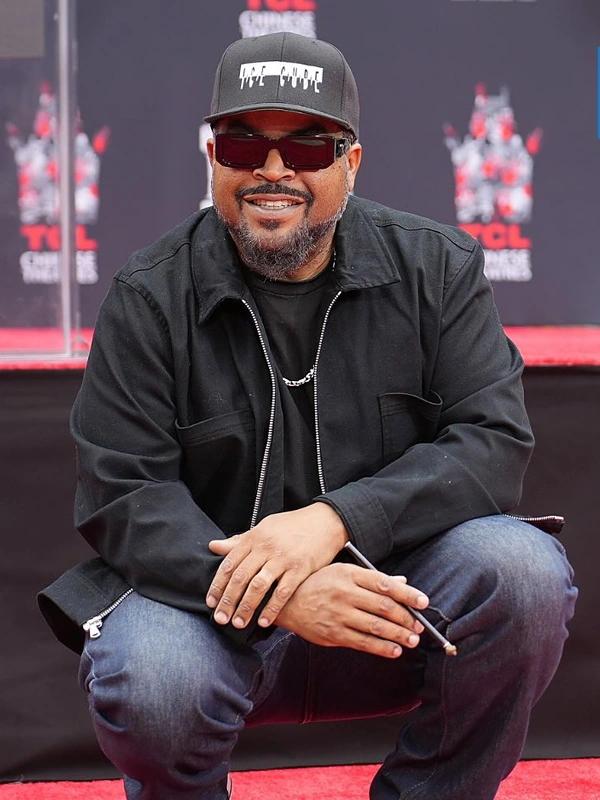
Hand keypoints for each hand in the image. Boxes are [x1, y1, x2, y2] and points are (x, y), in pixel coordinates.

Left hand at [207, 503, 348, 628]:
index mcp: (255, 538)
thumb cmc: (293, 525)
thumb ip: (239, 540)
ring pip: (258, 586)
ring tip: (238, 623)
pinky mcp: (300, 569)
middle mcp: (266, 547)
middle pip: (241, 577)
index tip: (211, 602)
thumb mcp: (264, 527)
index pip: (229, 564)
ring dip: (246, 607)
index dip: (218, 585)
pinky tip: (264, 621)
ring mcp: (283, 558)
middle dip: (228, 601)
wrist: (325, 521)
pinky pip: (283, 592)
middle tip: (220, 618)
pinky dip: (272, 608)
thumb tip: (214, 546)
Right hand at [275, 563, 428, 658]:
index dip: (407, 594)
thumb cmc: (319, 583)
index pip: (384, 584)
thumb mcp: (344, 572)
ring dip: (398, 635)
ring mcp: (338, 615)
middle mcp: (345, 593)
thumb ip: (373, 579)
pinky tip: (394, 650)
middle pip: (383, 607)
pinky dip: (381, 648)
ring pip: (375, 627)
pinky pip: (362, 643)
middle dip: (406, 618)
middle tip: (419, 626)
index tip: (424, 602)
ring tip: (411, 640)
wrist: (286, 601)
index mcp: (349, 574)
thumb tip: (402, 584)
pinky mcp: (333, 634)